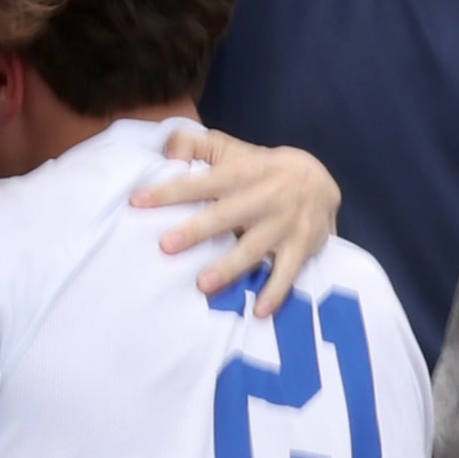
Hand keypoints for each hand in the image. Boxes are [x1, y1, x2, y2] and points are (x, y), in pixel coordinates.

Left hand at [130, 129, 341, 314]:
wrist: (321, 179)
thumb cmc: (259, 168)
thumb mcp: (231, 149)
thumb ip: (196, 145)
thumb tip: (167, 153)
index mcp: (242, 173)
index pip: (202, 181)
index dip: (170, 191)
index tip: (138, 202)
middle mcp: (264, 197)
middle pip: (227, 215)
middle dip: (197, 231)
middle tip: (165, 246)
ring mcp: (284, 224)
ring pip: (254, 247)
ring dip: (229, 267)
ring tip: (203, 285)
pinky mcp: (302, 246)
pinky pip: (289, 272)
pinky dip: (276, 292)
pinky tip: (260, 312)